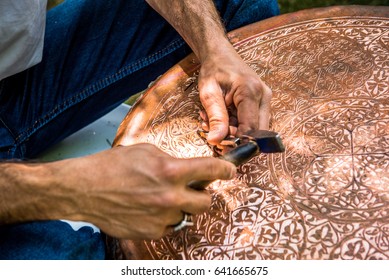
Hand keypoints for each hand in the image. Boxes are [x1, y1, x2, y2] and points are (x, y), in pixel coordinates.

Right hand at [53, 143, 235, 239]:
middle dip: (202, 194)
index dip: (226, 170)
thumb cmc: (111, 166)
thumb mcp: (146, 152)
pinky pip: (170, 226)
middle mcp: (170, 197)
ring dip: (179, 207)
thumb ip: (172, 162)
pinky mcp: (151, 232)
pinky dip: (165, 218)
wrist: (84, 189)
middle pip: (206, 202)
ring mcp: (161, 218)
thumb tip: (188, 171)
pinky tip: (148, 208)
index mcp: (171, 171)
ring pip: (186, 215)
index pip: (212, 171)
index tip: (229, 171)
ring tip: (158, 197)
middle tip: (191, 189)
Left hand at [198, 43, 271, 144]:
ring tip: (213, 122)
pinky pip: (253, 122)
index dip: (238, 142)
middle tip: (214, 134)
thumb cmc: (213, 70)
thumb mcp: (208, 93)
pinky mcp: (262, 103)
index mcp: (250, 91)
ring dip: (235, 132)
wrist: (220, 55)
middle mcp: (264, 96)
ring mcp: (265, 100)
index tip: (221, 147)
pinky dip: (237, 126)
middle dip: (236, 138)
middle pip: (257, 131)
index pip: (250, 127)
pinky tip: (222, 119)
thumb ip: (215, 117)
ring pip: (255, 129)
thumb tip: (216, 141)